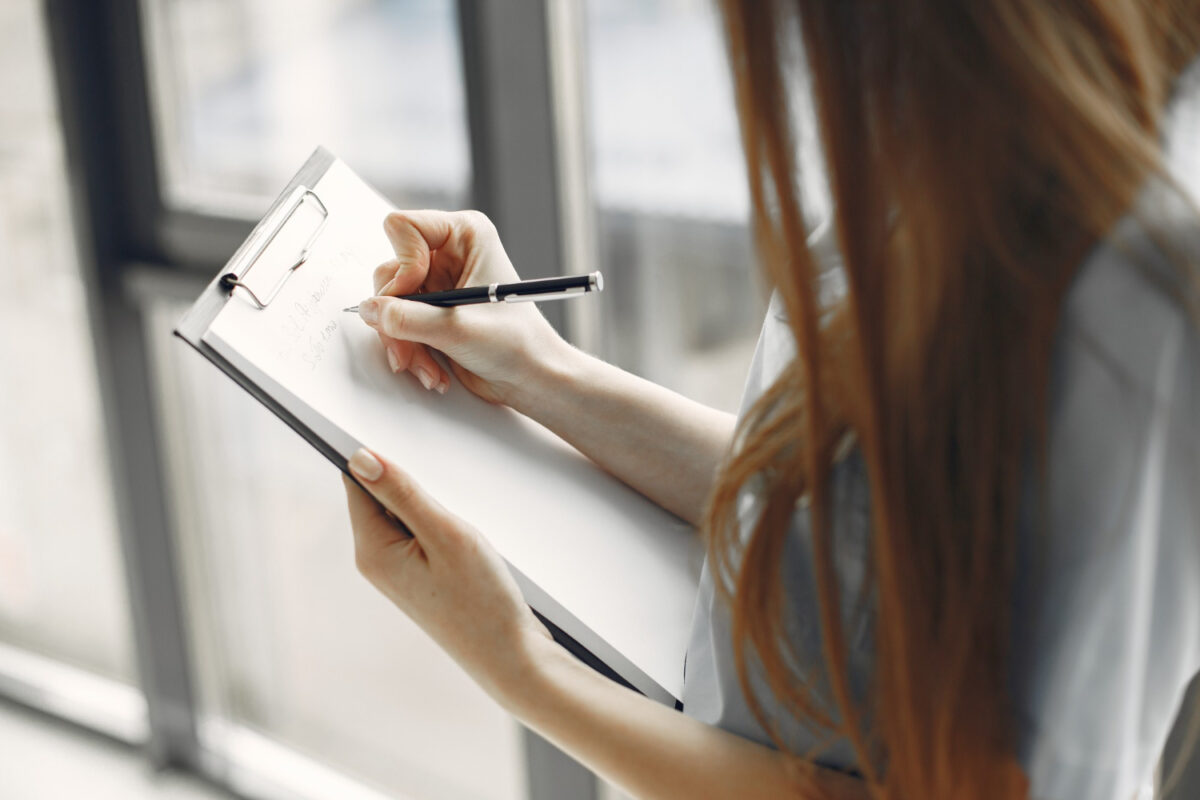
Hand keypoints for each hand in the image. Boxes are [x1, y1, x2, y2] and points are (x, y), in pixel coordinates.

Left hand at [343, 447, 552, 703]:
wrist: (511, 658)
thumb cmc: (483, 601)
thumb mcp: (446, 534)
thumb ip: (402, 493)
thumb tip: (360, 457)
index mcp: (372, 549)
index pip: (356, 481)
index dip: (376, 454)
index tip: (399, 432)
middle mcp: (377, 561)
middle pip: (380, 495)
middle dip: (409, 480)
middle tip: (446, 486)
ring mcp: (400, 571)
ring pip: (406, 513)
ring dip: (431, 503)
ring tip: (461, 522)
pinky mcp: (422, 577)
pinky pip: (423, 533)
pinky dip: (442, 523)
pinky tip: (467, 536)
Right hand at [361, 210, 570, 404]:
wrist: (531, 379)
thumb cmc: (518, 344)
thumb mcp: (458, 329)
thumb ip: (407, 319)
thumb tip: (369, 310)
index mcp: (465, 235)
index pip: (403, 227)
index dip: (403, 265)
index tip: (420, 295)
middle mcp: (448, 254)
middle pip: (390, 271)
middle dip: (398, 316)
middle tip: (410, 346)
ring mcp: (438, 284)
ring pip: (389, 303)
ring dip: (403, 341)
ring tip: (426, 366)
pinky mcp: (431, 311)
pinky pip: (397, 324)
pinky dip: (409, 350)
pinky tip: (432, 368)